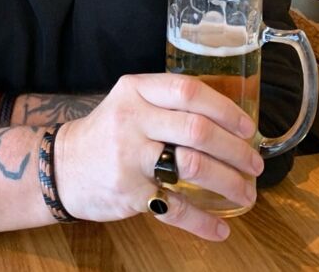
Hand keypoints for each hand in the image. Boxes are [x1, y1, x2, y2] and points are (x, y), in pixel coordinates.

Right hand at [54, 73, 263, 240]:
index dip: (224, 109)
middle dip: (235, 150)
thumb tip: (226, 119)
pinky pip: (174, 208)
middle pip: (196, 130)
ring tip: (246, 192)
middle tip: (255, 164)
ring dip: (228, 182)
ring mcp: (129, 156)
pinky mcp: (128, 192)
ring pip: (191, 166)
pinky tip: (221, 229)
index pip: (188, 91)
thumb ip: (167, 103)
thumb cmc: (108, 132)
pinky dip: (202, 221)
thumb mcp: (130, 103)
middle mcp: (132, 118)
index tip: (247, 128)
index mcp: (136, 90)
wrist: (63, 166)